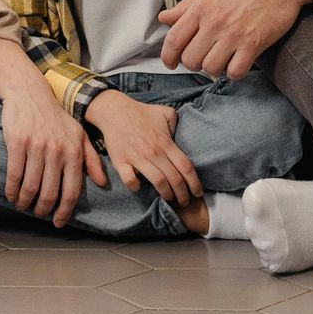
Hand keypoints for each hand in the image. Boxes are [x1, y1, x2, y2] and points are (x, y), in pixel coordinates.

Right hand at [0, 84, 106, 226]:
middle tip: (37, 214)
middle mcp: (57, 151)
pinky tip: (11, 195)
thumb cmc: (56, 117)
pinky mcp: (18, 143)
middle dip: (43, 209)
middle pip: (50, 193)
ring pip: (31, 186)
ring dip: (25, 202)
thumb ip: (91, 159)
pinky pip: (14, 174)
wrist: (30, 94)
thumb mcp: (79, 134)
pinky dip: (12, 190)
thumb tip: (102, 183)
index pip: (72, 190)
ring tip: (22, 206)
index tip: (58, 222)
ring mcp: (37, 147)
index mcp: (74, 152)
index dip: (65, 210)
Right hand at [86, 89, 203, 214]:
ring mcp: (137, 157)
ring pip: (157, 181)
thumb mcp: (165, 112)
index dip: (194, 182)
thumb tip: (181, 135)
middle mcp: (154, 151)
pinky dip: (135, 186)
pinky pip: (129, 179)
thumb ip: (177, 122)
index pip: (185, 166)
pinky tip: (139, 187)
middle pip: (174, 178)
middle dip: (183, 194)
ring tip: (169, 199)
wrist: (115, 111)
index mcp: (166, 142)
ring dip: (166, 193)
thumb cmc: (141, 113)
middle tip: (185, 202)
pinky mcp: (121, 161)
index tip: (198, 193)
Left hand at [159, 0, 312, 80]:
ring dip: (214, 68)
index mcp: (201, 7)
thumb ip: (187, 5)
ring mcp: (234, 34)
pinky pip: (236, 71)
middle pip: (191, 59)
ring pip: (211, 68)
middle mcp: (215, 22)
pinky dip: (234, 72)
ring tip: (221, 59)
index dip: (168, 56)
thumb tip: (164, 18)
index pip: (174, 39)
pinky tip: (238, 62)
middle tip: (203, 57)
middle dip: (194, 63)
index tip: (171, 63)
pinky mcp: (254, 43)